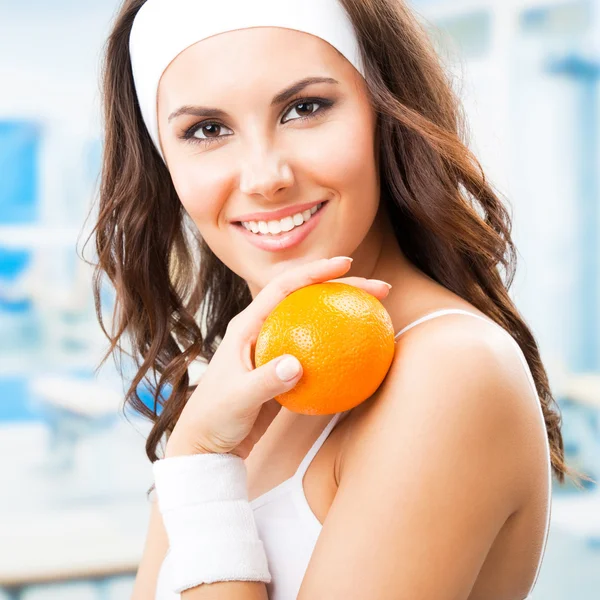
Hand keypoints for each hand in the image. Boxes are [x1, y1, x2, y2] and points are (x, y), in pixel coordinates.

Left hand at [164, 256, 391, 458]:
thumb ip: (265, 382)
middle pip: (307, 298)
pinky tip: (360, 355)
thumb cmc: (214, 417)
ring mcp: (276, 350)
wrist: (208, 444)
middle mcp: (263, 330)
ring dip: (343, 314)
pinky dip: (339, 348)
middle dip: (342, 288)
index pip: (284, 287)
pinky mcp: (285, 371)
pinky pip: (318, 352)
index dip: (315, 272)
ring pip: (316, 322)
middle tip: (378, 290)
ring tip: (375, 313)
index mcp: (248, 325)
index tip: (346, 265)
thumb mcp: (237, 399)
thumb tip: (298, 365)